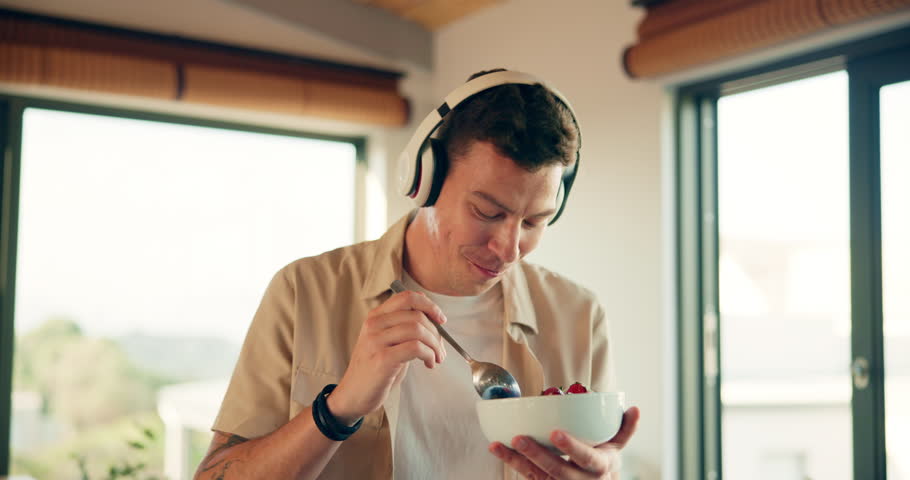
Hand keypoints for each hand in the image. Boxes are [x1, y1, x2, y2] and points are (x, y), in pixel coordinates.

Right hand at [328, 291, 447, 423]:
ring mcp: (376, 341)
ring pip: (418, 330)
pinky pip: (416, 348)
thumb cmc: (375, 370)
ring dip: (435, 345)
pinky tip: (429, 364)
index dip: (429, 305)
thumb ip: (404, 328)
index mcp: (376, 317)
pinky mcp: (382, 359)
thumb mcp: (387, 342)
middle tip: (441, 349)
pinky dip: (429, 355)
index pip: (407, 297)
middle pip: (416, 315)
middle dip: (436, 333)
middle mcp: (374, 324)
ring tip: (436, 358)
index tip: (441, 319)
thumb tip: (434, 320)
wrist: (353, 395)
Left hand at [488, 406, 639, 478]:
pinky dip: (513, 464)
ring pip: (538, 476)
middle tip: (519, 438)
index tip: (556, 433)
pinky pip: (528, 477)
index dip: (571, 447)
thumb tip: (635, 409)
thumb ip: (625, 429)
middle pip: (558, 471)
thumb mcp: (617, 448)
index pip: (586, 458)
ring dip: (516, 461)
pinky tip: (498, 450)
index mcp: (599, 467)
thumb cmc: (602, 463)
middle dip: (537, 455)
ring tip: (497, 445)